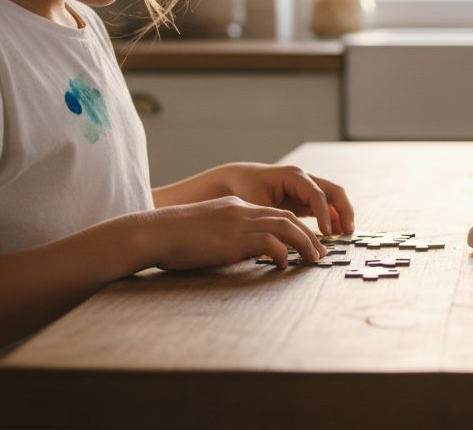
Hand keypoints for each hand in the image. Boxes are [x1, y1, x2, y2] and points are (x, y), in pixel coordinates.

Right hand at [142, 196, 327, 270]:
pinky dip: (281, 252)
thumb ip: (226, 237)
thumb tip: (242, 253)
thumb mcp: (205, 232)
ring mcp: (237, 223)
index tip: (307, 241)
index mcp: (234, 207)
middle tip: (321, 251)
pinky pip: (267, 243)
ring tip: (315, 259)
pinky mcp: (232, 239)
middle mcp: (240, 211)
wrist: (152, 233)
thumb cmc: (171, 238)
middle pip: (285, 217)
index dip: (293, 227)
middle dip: (307, 234)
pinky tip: (285, 264)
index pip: (273, 213)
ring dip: (304, 243)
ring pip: (283, 227)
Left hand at [220, 163, 355, 236]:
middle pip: (334, 191)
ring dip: (342, 215)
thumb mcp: (256, 205)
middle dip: (344, 210)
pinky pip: (327, 206)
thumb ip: (271, 223)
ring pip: (335, 198)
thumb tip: (281, 247)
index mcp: (294, 177)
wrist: (239, 180)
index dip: (324, 214)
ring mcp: (308, 188)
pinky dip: (333, 218)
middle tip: (349, 231)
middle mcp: (305, 179)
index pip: (317, 194)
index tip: (327, 233)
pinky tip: (335, 234)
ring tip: (345, 234)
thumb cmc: (246, 190)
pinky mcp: (307, 198)